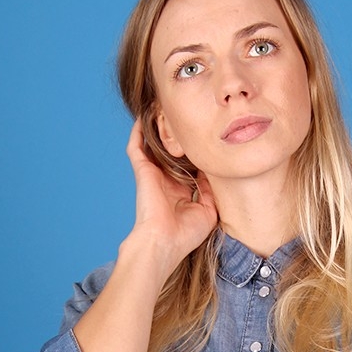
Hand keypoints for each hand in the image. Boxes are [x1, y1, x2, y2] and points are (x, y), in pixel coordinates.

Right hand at [125, 119, 217, 269]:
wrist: (164, 243)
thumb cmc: (185, 234)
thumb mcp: (208, 211)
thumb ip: (210, 190)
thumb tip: (214, 171)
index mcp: (180, 192)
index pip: (189, 166)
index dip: (197, 153)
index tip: (209, 139)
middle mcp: (165, 181)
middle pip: (171, 152)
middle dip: (178, 137)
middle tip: (189, 117)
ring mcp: (152, 175)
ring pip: (153, 145)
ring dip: (157, 129)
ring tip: (164, 108)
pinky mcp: (142, 171)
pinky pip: (136, 145)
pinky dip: (139, 130)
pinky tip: (146, 114)